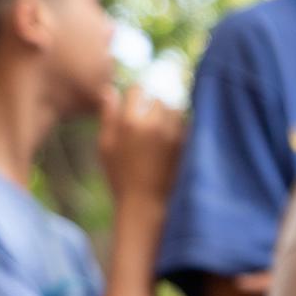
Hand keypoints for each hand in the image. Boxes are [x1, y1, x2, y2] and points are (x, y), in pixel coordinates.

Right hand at [97, 89, 183, 208]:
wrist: (147, 205)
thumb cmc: (121, 177)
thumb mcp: (106, 147)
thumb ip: (108, 116)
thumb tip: (109, 90)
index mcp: (131, 122)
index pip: (139, 90)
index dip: (137, 96)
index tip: (137, 105)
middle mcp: (155, 125)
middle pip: (160, 99)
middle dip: (155, 108)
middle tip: (149, 124)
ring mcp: (175, 135)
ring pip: (177, 111)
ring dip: (171, 118)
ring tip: (162, 135)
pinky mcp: (189, 145)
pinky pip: (188, 127)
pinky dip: (182, 131)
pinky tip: (173, 145)